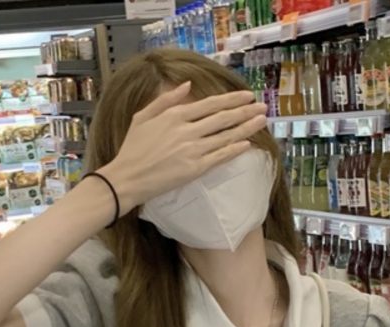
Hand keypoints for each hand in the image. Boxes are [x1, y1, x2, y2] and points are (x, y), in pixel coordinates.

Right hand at [98, 82, 268, 214]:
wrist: (126, 178)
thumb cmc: (132, 148)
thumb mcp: (143, 116)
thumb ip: (165, 100)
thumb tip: (187, 86)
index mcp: (175, 115)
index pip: (210, 104)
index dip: (232, 99)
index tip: (247, 96)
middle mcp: (187, 130)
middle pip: (223, 118)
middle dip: (245, 111)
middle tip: (263, 107)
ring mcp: (192, 150)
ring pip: (225, 136)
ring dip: (246, 128)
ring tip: (262, 121)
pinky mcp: (194, 169)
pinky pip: (219, 157)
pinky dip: (234, 150)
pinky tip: (247, 144)